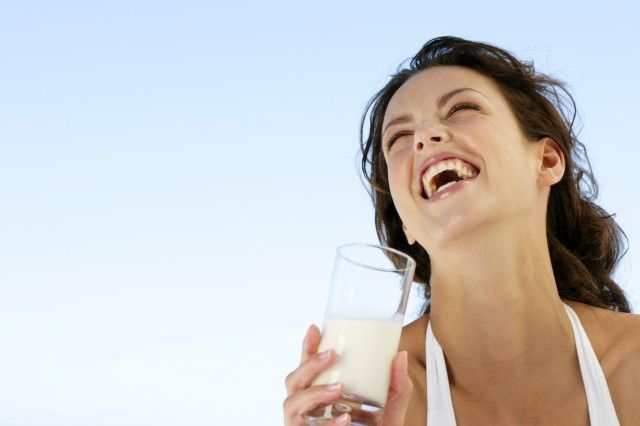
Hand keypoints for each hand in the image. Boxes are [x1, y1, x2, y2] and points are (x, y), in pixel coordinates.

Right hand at [283, 325, 412, 425]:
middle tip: (332, 355)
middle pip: (293, 380)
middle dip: (308, 364)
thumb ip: (397, 385)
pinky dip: (328, 424)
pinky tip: (345, 419)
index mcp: (320, 392)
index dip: (306, 347)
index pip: (306, 366)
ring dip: (314, 392)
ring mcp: (303, 424)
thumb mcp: (390, 408)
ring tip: (338, 388)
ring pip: (292, 403)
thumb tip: (400, 355)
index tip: (315, 329)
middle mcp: (307, 407)